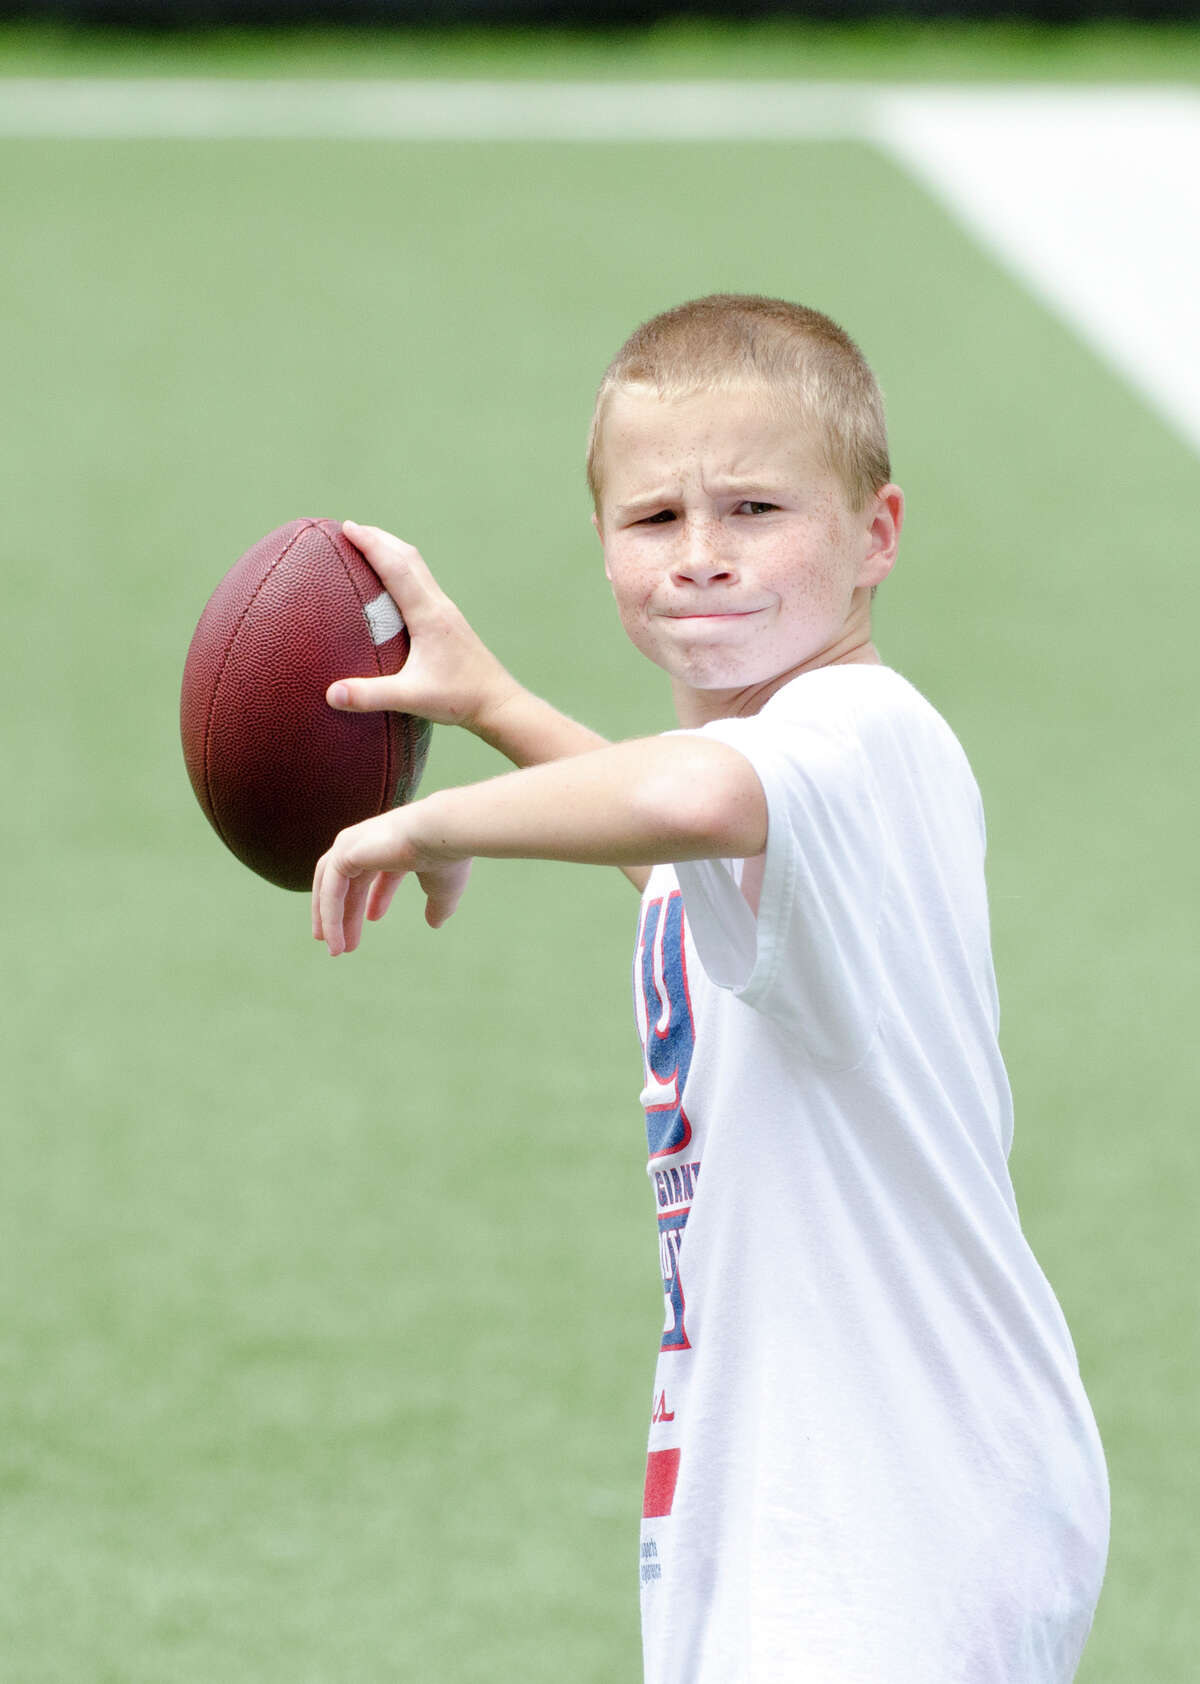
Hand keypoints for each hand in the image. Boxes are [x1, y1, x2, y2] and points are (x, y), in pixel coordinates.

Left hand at [312, 803, 471, 955]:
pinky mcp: (343, 854)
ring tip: (333, 949)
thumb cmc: (448, 858)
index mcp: (392, 845)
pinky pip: (330, 892)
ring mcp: (352, 845)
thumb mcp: (443, 889)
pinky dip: (329, 917)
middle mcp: (368, 841)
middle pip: (348, 883)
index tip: (373, 919)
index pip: (376, 871)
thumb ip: (438, 906)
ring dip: (329, 919)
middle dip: (344, 914)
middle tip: (342, 943)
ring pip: (330, 886)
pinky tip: (335, 940)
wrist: (443, 835)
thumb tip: (435, 924)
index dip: (374, 897)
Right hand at [328, 522, 519, 732]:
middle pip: (408, 557)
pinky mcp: (449, 620)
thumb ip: (370, 696)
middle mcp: (439, 605)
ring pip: (418, 567)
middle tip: (349, 528)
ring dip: (392, 550)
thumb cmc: (459, 699)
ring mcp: (446, 611)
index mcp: (429, 615)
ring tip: (367, 545)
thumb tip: (330, 694)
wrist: (498, 703)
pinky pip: (422, 582)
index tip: (347, 527)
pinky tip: (391, 583)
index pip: (396, 568)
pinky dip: (402, 569)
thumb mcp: (411, 698)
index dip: (371, 544)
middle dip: (378, 538)